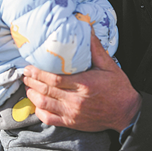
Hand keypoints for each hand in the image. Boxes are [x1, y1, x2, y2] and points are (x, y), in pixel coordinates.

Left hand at [23, 32, 141, 132]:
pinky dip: (39, 111)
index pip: (54, 79)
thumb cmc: (118, 87)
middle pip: (46, 91)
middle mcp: (76, 100)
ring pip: (44, 104)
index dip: (39, 73)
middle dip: (32, 81)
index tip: (30, 66)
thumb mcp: (109, 65)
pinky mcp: (72, 123)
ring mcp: (73, 113)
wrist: (126, 112)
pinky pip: (49, 119)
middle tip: (25, 73)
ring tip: (28, 85)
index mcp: (84, 84)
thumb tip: (86, 28)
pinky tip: (36, 103)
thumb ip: (95, 48)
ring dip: (32, 95)